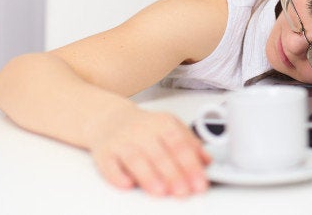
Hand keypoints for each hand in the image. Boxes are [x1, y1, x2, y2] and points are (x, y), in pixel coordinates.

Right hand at [87, 108, 211, 196]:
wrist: (112, 119)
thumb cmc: (146, 129)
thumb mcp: (172, 129)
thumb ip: (191, 145)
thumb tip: (207, 161)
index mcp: (164, 124)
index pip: (181, 145)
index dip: (191, 165)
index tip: (199, 183)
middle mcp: (143, 131)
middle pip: (160, 154)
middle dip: (173, 175)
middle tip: (183, 191)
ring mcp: (123, 141)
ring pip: (136, 159)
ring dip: (148, 176)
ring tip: (161, 191)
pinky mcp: (104, 152)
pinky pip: (109, 164)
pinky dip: (117, 175)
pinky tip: (127, 184)